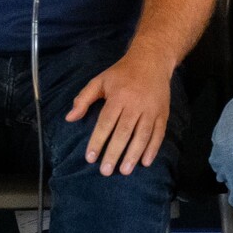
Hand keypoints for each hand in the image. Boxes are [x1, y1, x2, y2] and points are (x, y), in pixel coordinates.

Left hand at [67, 44, 174, 175]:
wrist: (152, 61)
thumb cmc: (122, 73)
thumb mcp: (99, 81)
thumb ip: (83, 99)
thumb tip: (69, 118)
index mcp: (118, 97)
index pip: (106, 123)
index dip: (98, 141)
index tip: (91, 158)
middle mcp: (135, 104)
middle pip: (124, 132)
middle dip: (114, 153)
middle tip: (106, 171)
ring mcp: (151, 110)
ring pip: (142, 135)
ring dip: (134, 154)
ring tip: (125, 171)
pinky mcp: (163, 113)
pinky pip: (159, 133)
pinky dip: (153, 148)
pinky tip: (145, 162)